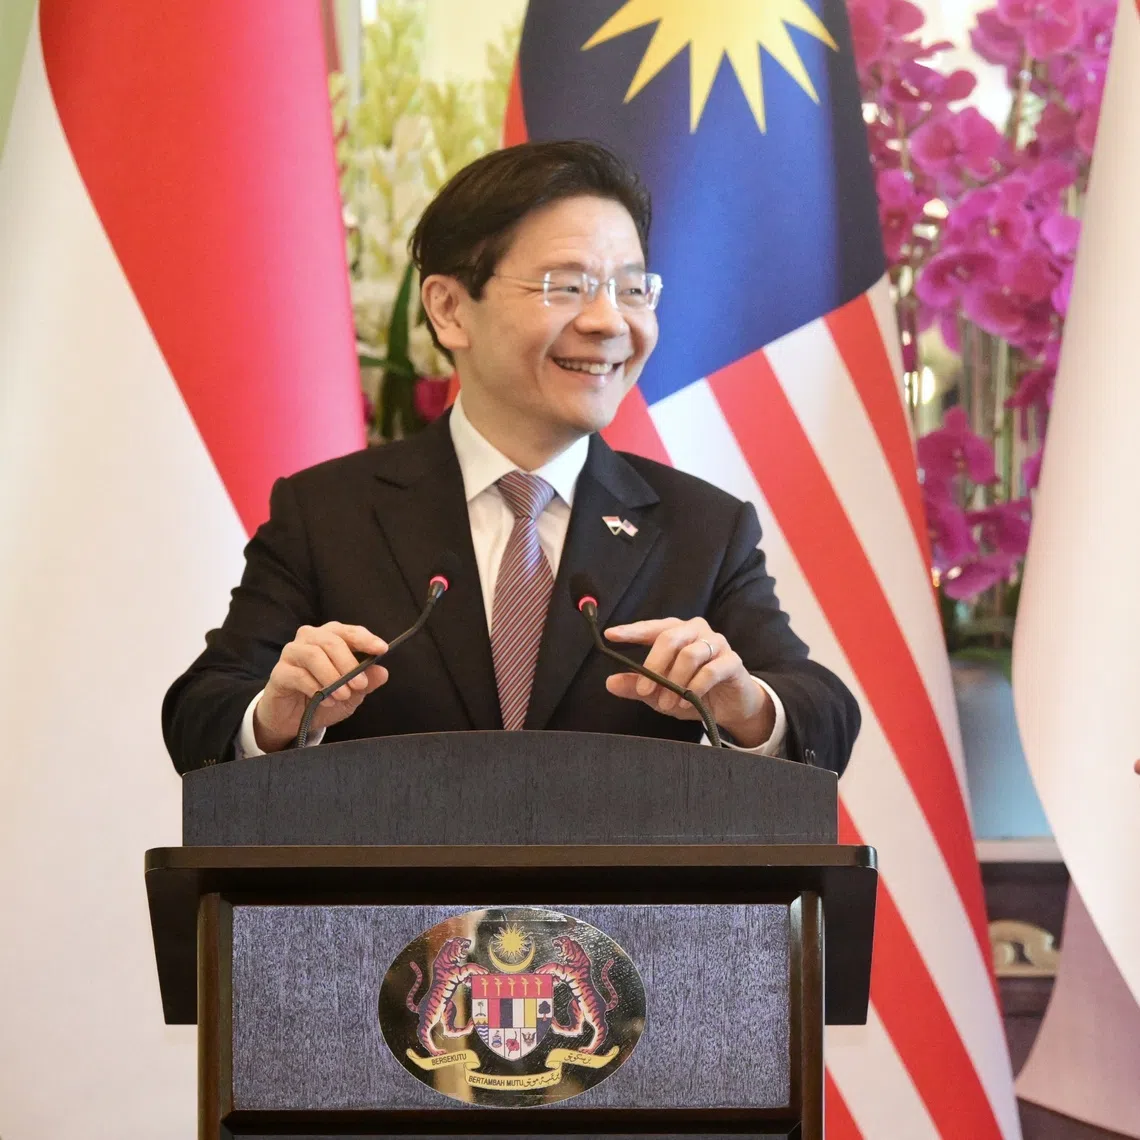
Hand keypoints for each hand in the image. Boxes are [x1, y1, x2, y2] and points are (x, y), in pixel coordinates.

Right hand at [253, 622, 389, 752]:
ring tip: (343, 695)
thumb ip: (367, 682)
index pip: (350, 632)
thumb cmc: (325, 698)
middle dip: (349, 663)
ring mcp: (293, 653)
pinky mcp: (280, 672)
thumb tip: (383, 672)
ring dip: (332, 677)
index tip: (382, 649)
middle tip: (360, 685)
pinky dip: (316, 688)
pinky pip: (298, 675)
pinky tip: (326, 701)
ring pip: (314, 655)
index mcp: (331, 637)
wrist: (294, 718)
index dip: (366, 639)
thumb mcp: (353, 694)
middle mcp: (311, 638)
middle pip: (331, 641)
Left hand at [603, 617, 774, 747]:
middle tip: (644, 690)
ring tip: (667, 704)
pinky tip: (687, 702)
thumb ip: (637, 686)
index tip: (610, 635)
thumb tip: (610, 682)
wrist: (731, 707)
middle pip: (670, 638)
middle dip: (654, 665)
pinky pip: (711, 670)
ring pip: (690, 655)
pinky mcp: (732, 661)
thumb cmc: (693, 692)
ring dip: (675, 682)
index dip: (631, 631)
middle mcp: (696, 632)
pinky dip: (695, 688)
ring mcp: (716, 644)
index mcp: (677, 633)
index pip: (651, 628)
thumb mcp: (660, 693)